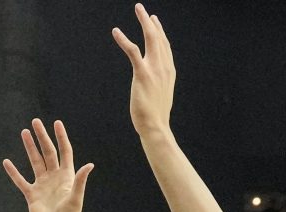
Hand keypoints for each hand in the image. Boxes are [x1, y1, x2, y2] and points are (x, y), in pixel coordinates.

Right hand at [3, 119, 93, 211]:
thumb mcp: (75, 198)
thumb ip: (80, 181)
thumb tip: (89, 165)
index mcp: (66, 176)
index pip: (64, 151)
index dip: (61, 137)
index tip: (56, 123)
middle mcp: (54, 178)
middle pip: (47, 152)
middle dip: (42, 137)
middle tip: (35, 122)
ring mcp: (42, 185)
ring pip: (35, 162)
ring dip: (29, 148)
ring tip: (24, 133)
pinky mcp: (32, 195)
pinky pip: (21, 181)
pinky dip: (14, 172)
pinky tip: (7, 162)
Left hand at [113, 4, 175, 138]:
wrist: (155, 126)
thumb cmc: (155, 117)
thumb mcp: (160, 97)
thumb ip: (158, 85)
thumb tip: (154, 86)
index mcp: (169, 71)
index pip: (165, 46)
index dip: (160, 32)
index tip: (154, 21)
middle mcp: (164, 66)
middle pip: (158, 37)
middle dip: (150, 21)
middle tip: (142, 9)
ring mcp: (155, 69)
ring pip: (150, 38)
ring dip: (143, 21)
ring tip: (138, 9)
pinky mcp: (142, 74)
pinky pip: (133, 51)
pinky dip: (124, 39)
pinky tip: (116, 31)